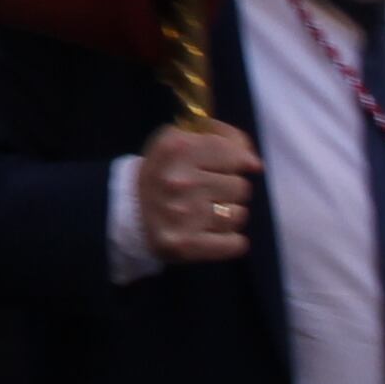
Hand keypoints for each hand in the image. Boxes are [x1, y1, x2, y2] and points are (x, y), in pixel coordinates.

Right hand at [135, 121, 262, 265]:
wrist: (129, 211)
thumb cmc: (165, 171)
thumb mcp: (182, 138)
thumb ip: (223, 137)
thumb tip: (255, 164)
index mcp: (177, 148)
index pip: (234, 153)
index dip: (235, 160)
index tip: (226, 166)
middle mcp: (179, 181)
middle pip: (241, 187)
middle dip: (228, 189)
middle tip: (207, 192)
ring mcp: (183, 215)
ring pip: (239, 215)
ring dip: (228, 214)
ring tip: (207, 212)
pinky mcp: (186, 245)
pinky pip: (235, 244)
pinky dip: (230, 241)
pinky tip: (212, 233)